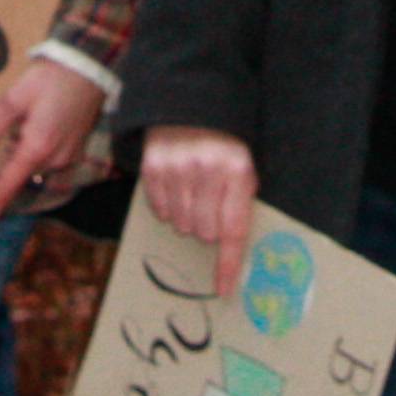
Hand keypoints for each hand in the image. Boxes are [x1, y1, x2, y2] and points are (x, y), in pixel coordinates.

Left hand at [0, 57, 105, 227]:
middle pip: (16, 182)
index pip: (5, 192)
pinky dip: (30, 159)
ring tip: (3, 149)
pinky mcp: (73, 153)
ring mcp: (67, 159)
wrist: (88, 67)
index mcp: (36, 149)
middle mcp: (54, 161)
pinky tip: (24, 138)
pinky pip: (45, 166)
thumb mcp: (13, 98)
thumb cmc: (50, 78)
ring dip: (14, 166)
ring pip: (30, 173)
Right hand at [140, 126, 259, 292]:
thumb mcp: (243, 169)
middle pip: (204, 232)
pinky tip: (175, 188)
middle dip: (208, 229)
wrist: (191, 105)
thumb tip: (231, 257)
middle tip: (209, 207)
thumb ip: (239, 206)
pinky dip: (167, 209)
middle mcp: (207, 168)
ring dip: (187, 219)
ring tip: (192, 194)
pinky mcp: (153, 165)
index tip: (222, 290)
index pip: (234, 229)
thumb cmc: (223, 148)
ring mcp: (177, 166)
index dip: (228, 264)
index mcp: (237, 170)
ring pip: (181, 225)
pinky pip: (159, 211)